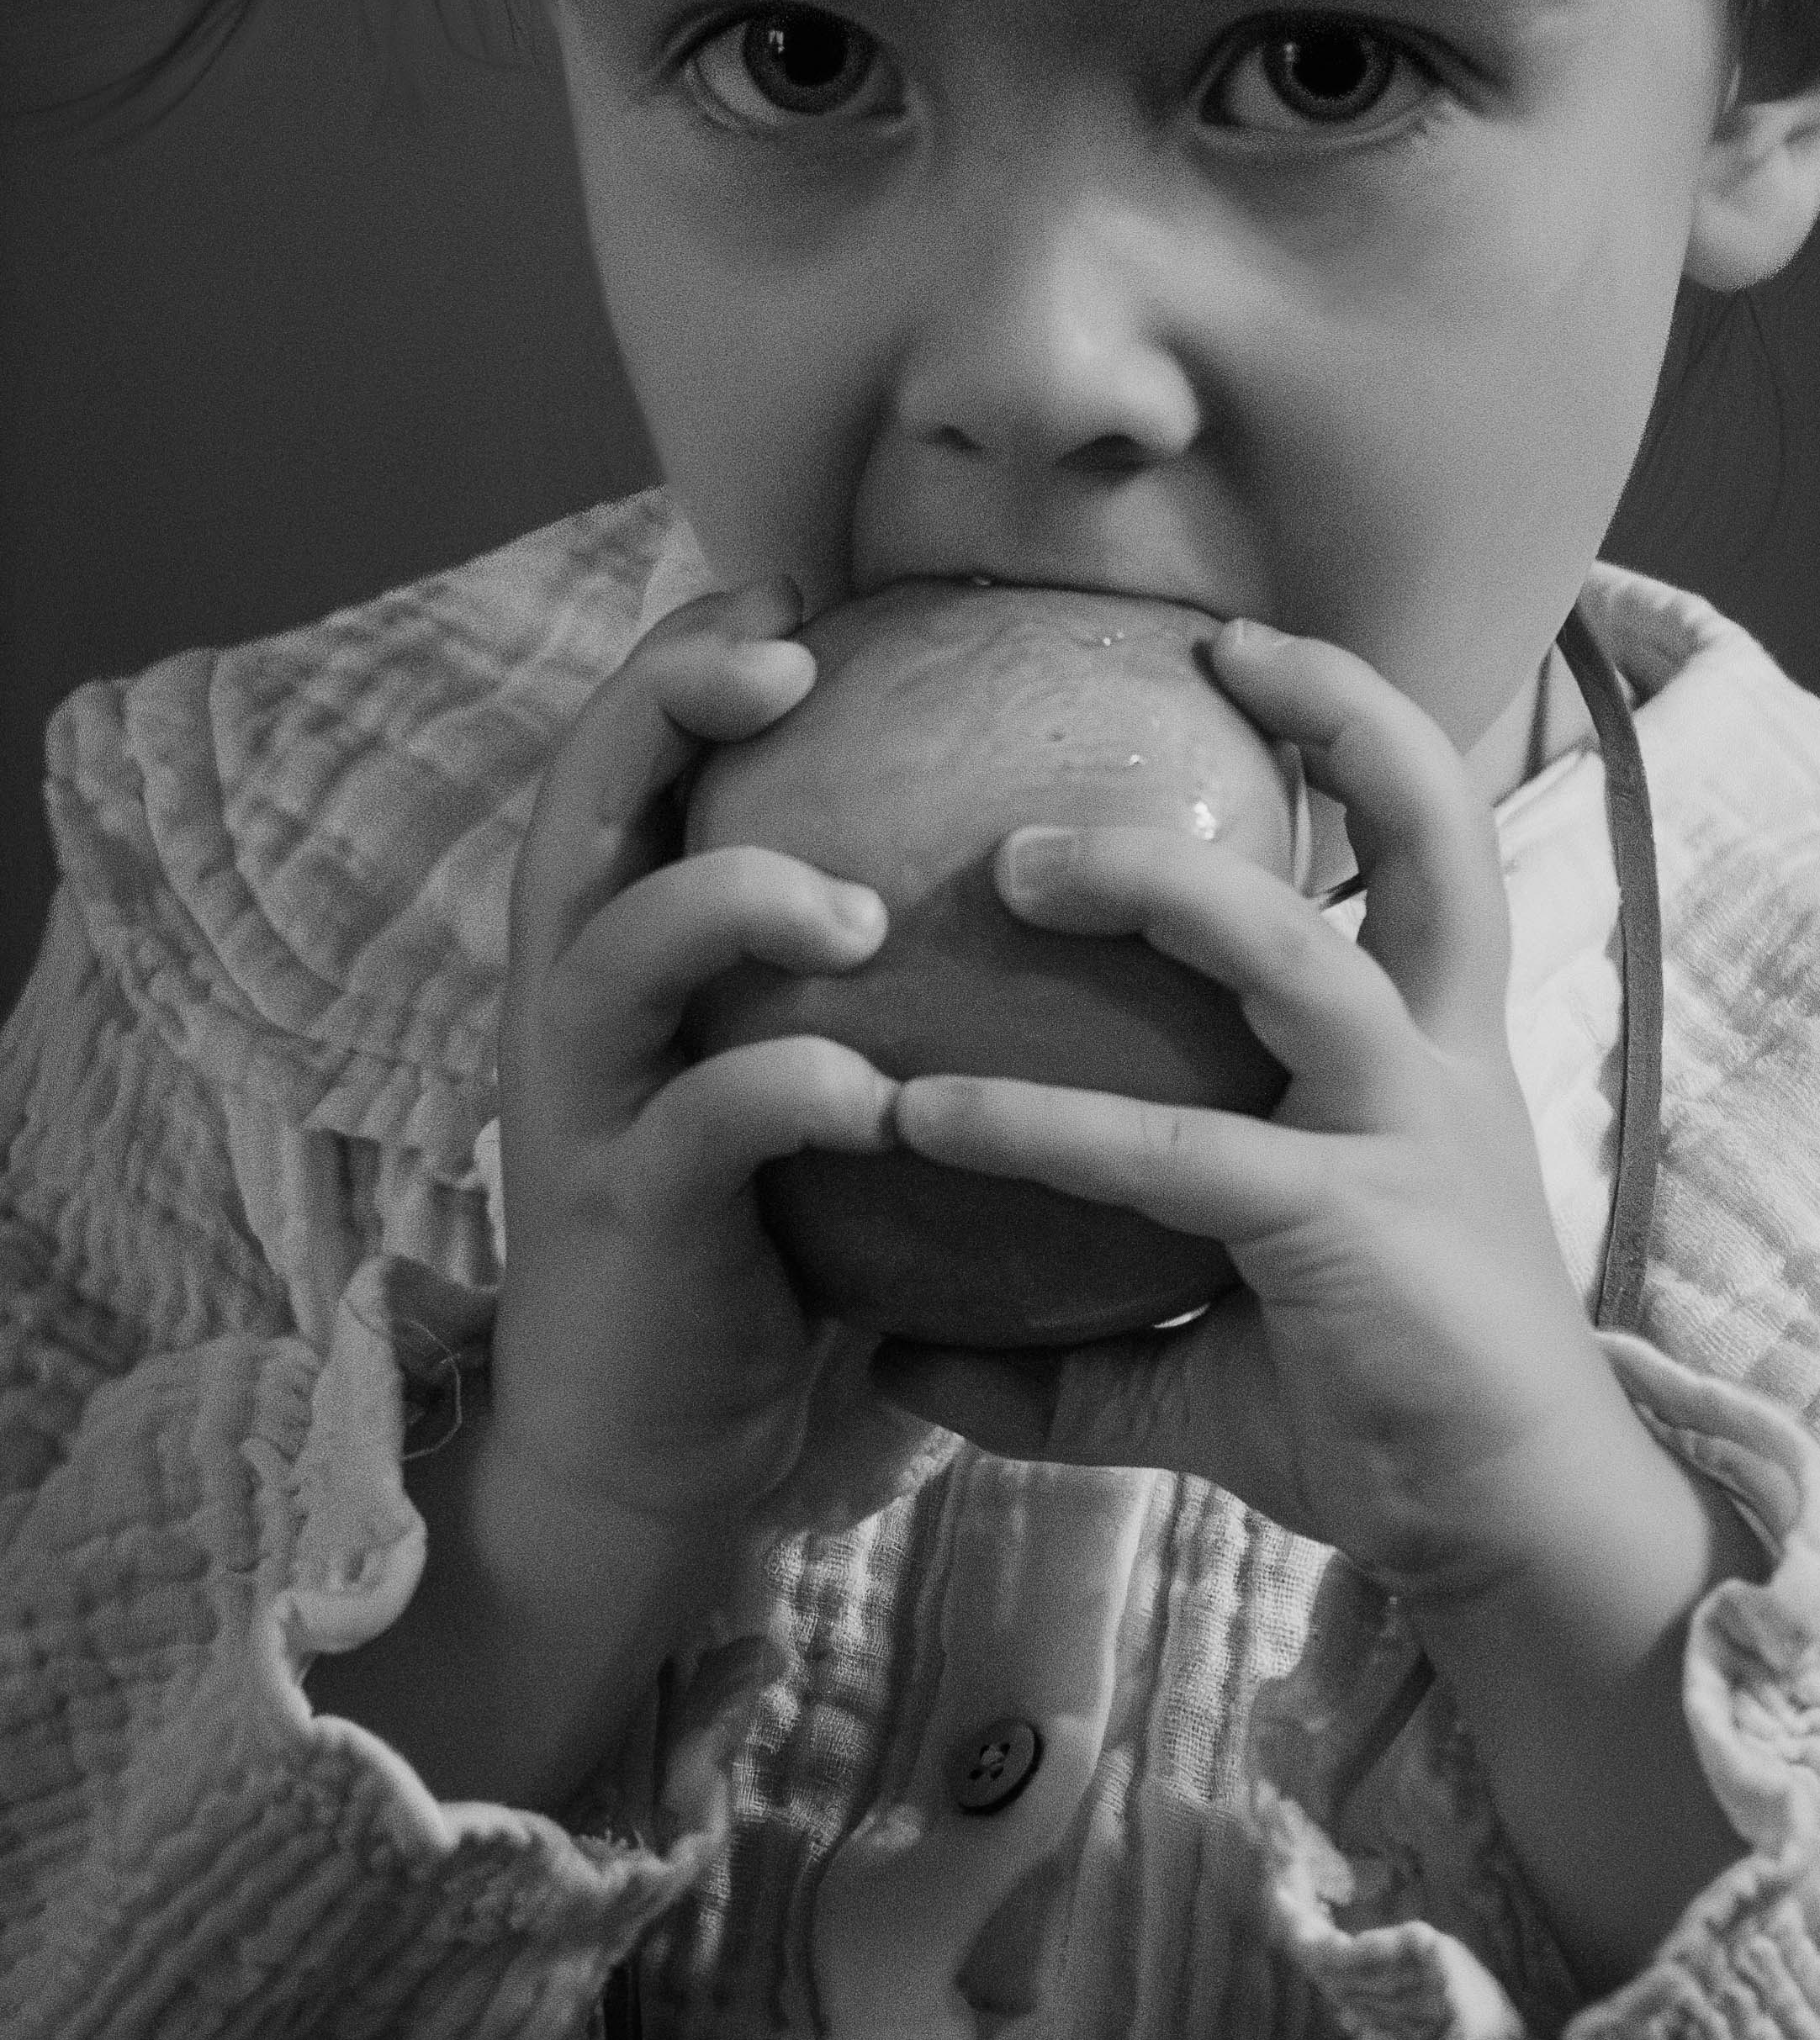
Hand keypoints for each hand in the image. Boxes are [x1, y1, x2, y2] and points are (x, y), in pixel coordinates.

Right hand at [492, 577, 915, 1540]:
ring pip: (619, 947)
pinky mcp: (624, 1218)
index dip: (693, 653)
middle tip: (786, 664)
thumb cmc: (757, 1230)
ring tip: (857, 908)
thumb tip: (1023, 839)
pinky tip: (873, 1096)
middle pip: (583, 802)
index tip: (803, 594)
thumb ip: (848, 959)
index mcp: (618, 942)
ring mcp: (588, 1105)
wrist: (645, 1445)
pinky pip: (694, 1129)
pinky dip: (781, 1093)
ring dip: (732, 896)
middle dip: (668, 704)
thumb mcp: (786, 1059)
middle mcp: (576, 998)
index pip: (629, 755)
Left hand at [874, 619, 1644, 1600]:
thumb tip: (896, 1354)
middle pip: (1431, 831)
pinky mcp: (1348, 1226)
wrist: (1512, 1536)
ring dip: (1150, 884)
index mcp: (1429, 1047)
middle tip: (1202, 646)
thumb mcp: (1215, 1354)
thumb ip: (1070, 1344)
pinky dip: (1042, 1123)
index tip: (1247, 648)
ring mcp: (1405, 1132)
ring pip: (1292, 950)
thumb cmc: (1378, 1412)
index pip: (1431, 841)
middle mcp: (1434, 1059)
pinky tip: (923, 1113)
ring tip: (1008, 862)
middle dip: (1337, 713)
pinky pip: (1174, 1149)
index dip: (1362, 723)